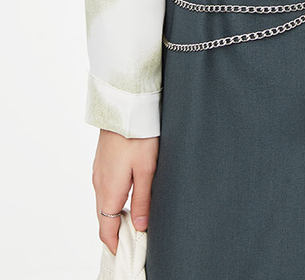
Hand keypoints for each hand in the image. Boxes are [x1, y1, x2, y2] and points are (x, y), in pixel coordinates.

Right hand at [91, 128, 158, 255]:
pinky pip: (104, 189)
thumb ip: (143, 199)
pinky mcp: (102, 163)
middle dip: (116, 232)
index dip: (115, 243)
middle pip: (104, 217)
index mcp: (109, 190)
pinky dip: (113, 201)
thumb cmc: (138, 136)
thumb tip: (141, 225)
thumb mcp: (147, 169)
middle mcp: (99, 184)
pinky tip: (127, 198)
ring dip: (115, 216)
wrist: (124, 109)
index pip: (107, 228)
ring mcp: (98, 173)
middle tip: (133, 242)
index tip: (125, 254)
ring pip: (104, 203)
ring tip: (133, 224)